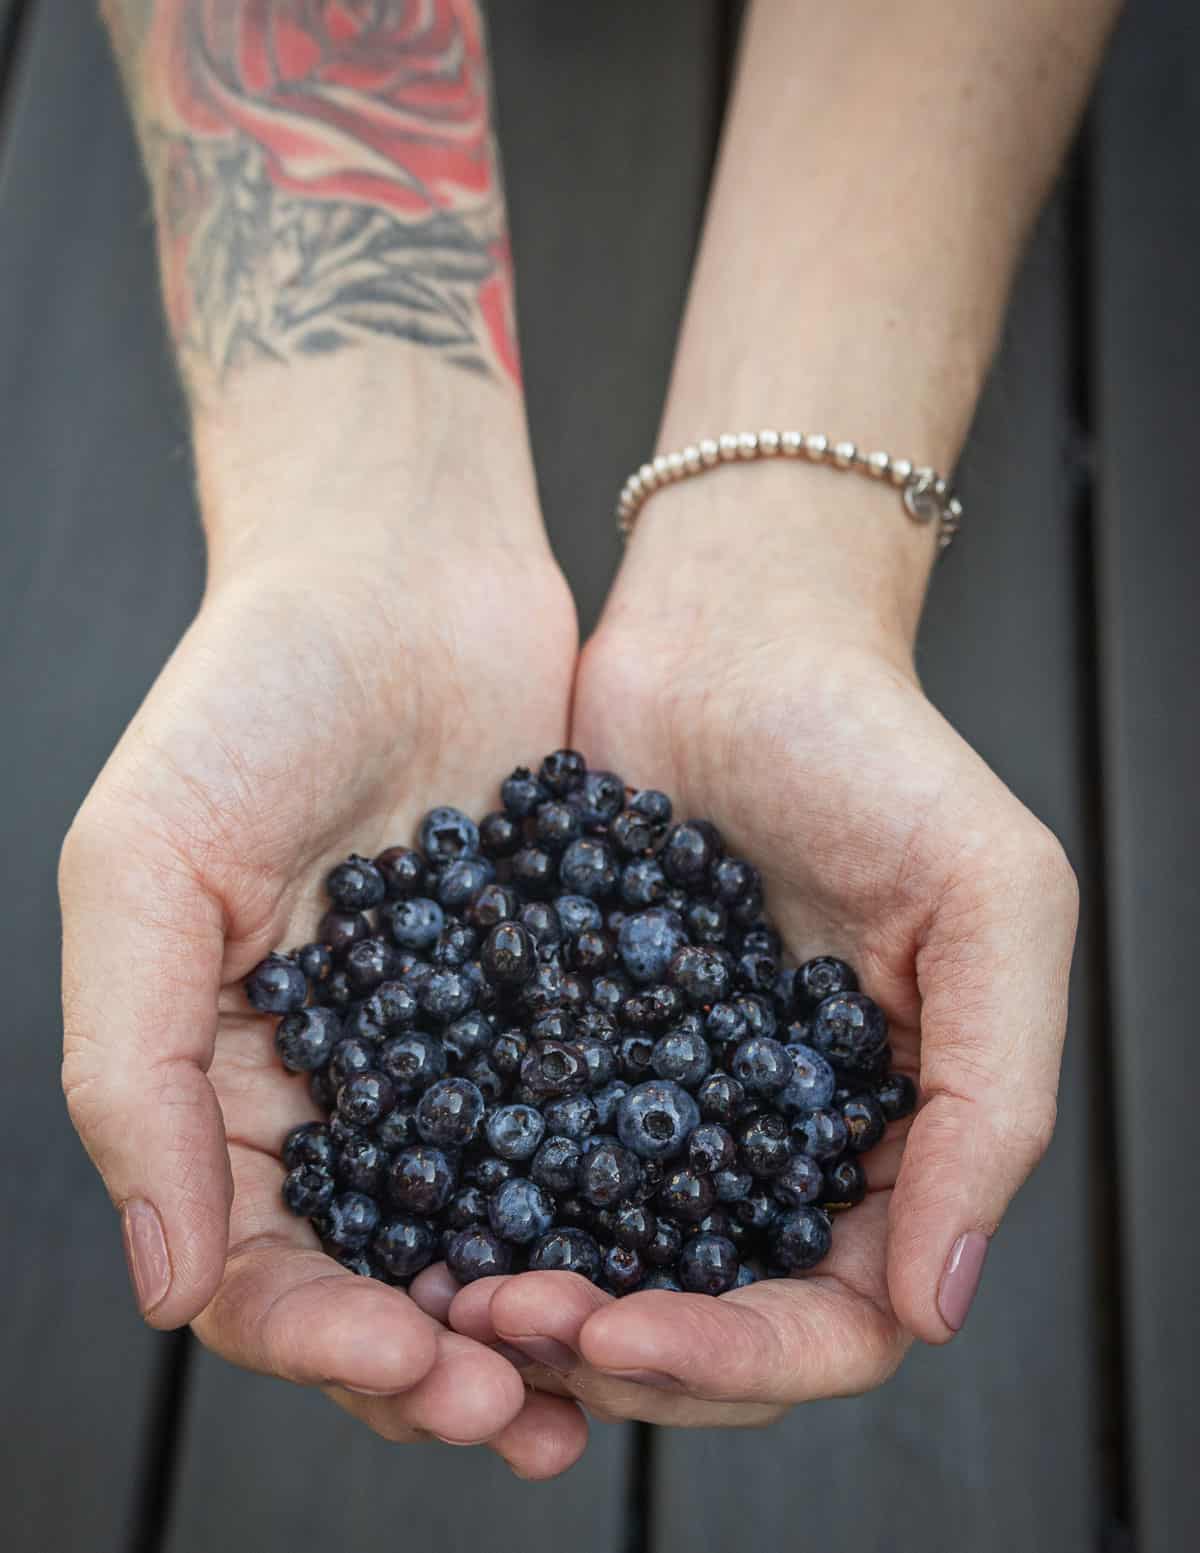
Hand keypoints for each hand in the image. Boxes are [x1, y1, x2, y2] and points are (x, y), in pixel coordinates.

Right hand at [60, 527, 587, 1476]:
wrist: (397, 569)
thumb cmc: (246, 699)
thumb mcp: (142, 869)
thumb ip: (130, 1072)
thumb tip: (166, 1285)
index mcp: (227, 1077)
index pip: (259, 1260)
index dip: (320, 1336)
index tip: (408, 1362)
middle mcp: (345, 1084)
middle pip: (384, 1271)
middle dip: (441, 1359)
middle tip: (515, 1416)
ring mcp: (458, 1046)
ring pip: (496, 1222)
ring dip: (539, 1313)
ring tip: (596, 1384)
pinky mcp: (558, 994)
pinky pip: (589, 1121)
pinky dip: (618, 1199)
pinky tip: (673, 1251)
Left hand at [446, 484, 1077, 1427]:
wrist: (731, 635)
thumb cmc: (877, 750)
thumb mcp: (992, 901)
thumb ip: (992, 1100)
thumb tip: (937, 1302)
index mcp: (881, 1137)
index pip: (833, 1317)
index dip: (741, 1357)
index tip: (629, 1334)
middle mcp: (768, 1142)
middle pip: (703, 1315)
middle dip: (615, 1346)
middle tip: (514, 1319)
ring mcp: (661, 1098)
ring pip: (602, 1260)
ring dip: (534, 1301)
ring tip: (457, 1292)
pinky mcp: (565, 1041)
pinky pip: (518, 1154)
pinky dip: (474, 1204)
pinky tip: (408, 1217)